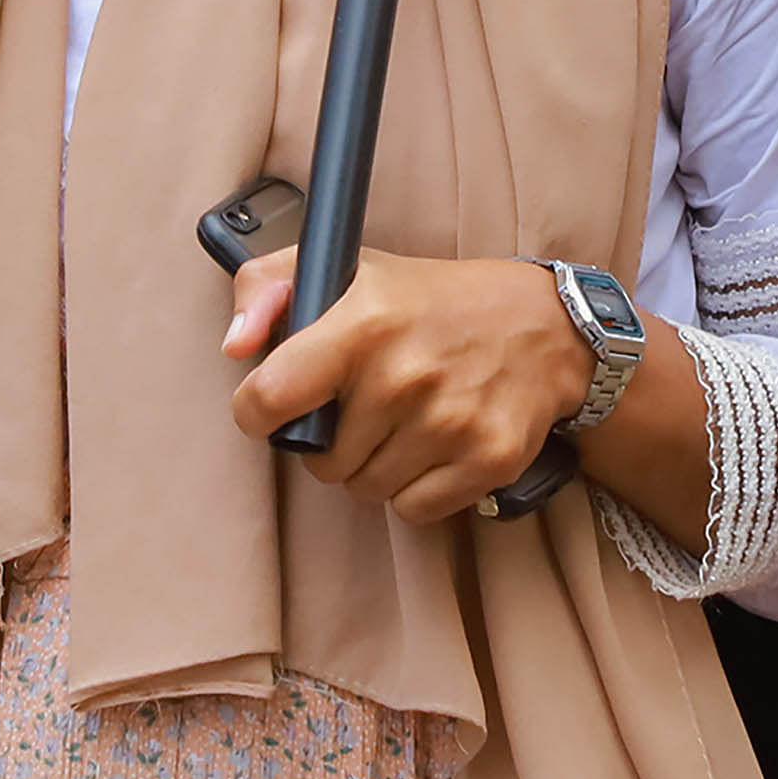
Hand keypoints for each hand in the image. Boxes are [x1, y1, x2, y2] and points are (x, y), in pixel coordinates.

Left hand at [221, 247, 588, 523]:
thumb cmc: (429, 300)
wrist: (543, 325)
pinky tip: (432, 446)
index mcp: (362, 322)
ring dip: (373, 466)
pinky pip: (412, 510)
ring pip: (365, 489)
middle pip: (320, 461)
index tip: (276, 407)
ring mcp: (450, 422)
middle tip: (363, 407)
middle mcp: (403, 375)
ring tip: (402, 423)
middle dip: (331, 442)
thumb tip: (235, 348)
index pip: (268, 397)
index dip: (258, 411)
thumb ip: (267, 288)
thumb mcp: (347, 268)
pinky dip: (414, 489)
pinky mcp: (487, 459)